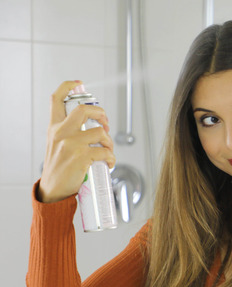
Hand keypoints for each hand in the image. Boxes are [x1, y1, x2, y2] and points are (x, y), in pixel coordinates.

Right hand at [38, 81, 114, 202]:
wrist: (53, 189)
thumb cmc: (59, 167)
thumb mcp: (57, 144)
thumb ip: (69, 132)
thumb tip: (94, 126)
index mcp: (54, 127)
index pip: (56, 100)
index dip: (68, 87)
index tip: (79, 84)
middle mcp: (61, 132)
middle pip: (84, 109)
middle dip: (101, 113)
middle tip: (105, 124)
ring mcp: (71, 143)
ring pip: (100, 132)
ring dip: (109, 141)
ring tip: (107, 150)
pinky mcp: (81, 156)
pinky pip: (105, 151)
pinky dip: (111, 157)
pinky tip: (108, 163)